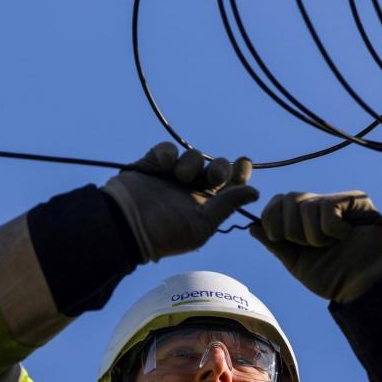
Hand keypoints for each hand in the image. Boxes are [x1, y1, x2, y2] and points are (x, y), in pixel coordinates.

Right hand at [103, 142, 258, 261]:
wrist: (125, 226)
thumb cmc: (165, 233)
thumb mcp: (202, 224)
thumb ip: (227, 205)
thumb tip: (255, 193)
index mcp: (207, 205)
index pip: (230, 185)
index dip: (240, 172)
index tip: (244, 163)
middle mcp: (191, 190)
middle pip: (217, 167)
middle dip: (220, 168)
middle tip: (214, 178)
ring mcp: (172, 176)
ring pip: (194, 156)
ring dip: (192, 164)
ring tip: (179, 177)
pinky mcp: (152, 163)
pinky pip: (167, 149)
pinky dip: (168, 154)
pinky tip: (164, 166)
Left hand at [250, 191, 381, 303]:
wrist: (356, 287)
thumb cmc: (329, 276)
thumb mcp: (295, 261)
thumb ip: (275, 243)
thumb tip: (252, 226)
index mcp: (303, 216)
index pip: (277, 201)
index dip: (271, 219)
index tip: (279, 238)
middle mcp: (319, 204)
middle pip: (289, 199)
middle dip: (292, 230)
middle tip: (310, 246)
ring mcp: (339, 200)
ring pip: (308, 206)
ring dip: (315, 236)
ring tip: (330, 245)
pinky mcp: (357, 200)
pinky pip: (328, 208)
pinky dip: (332, 230)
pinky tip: (345, 236)